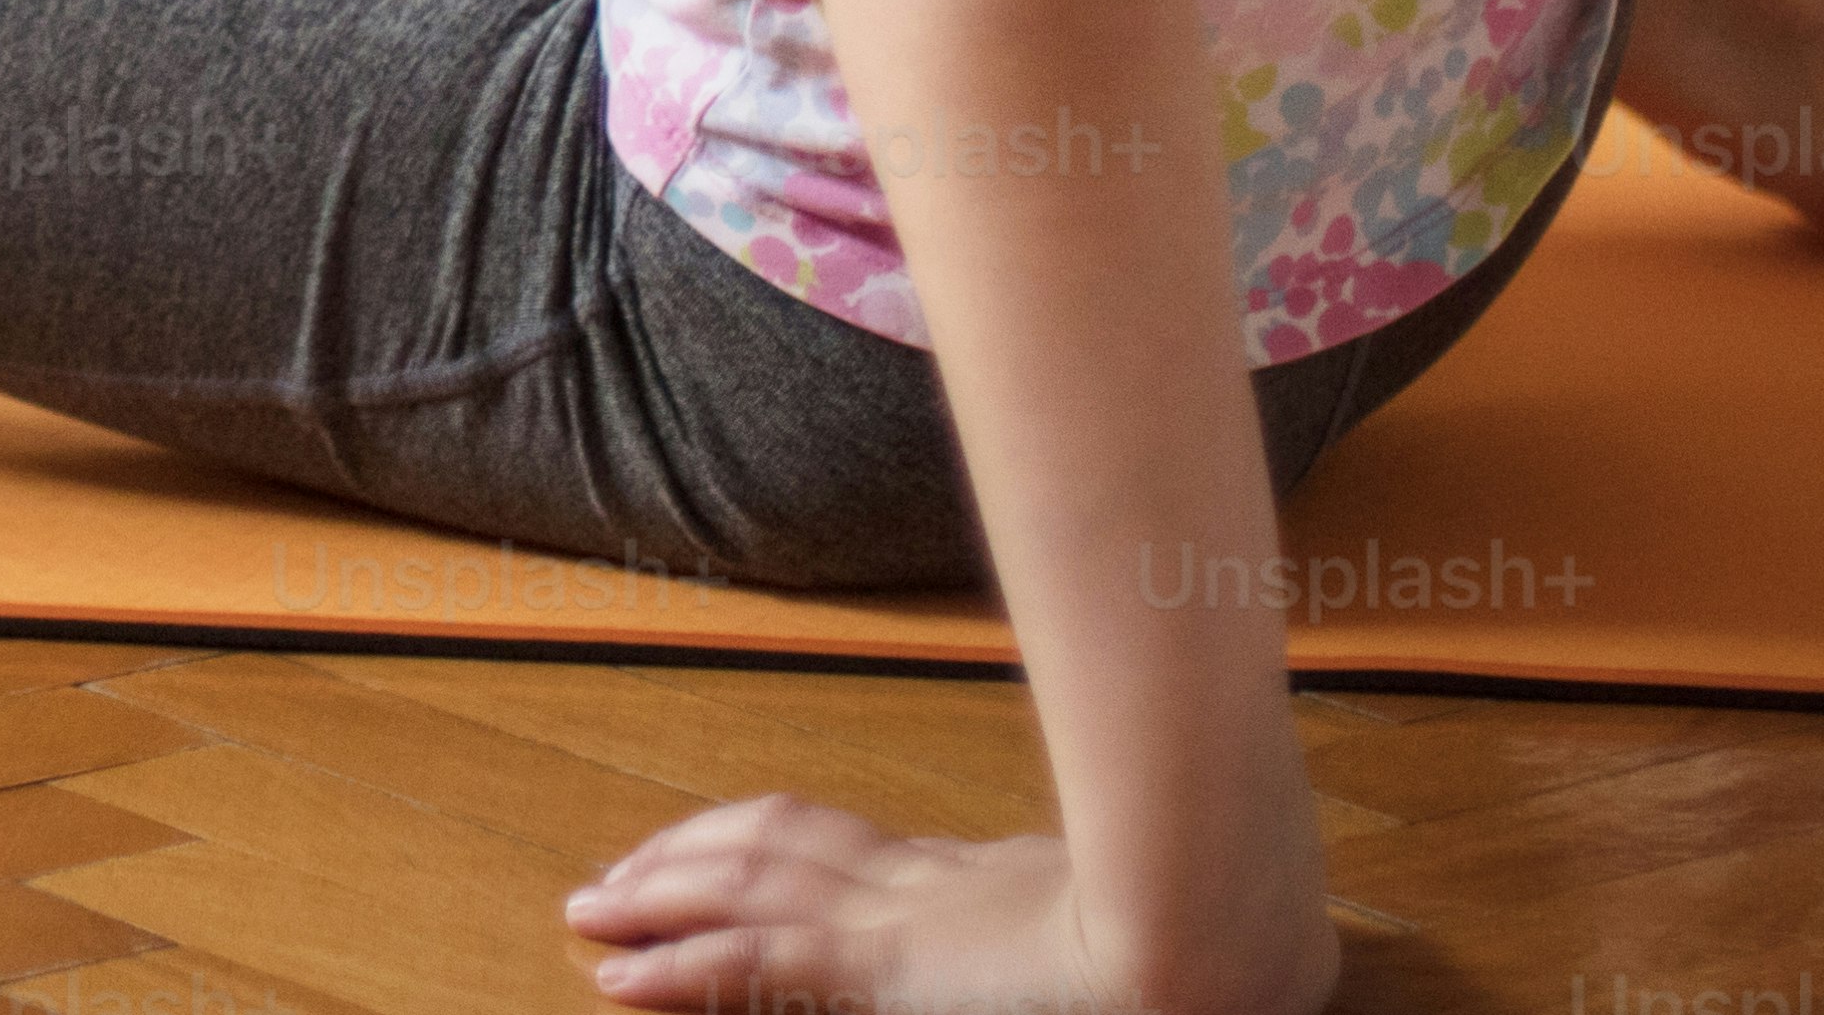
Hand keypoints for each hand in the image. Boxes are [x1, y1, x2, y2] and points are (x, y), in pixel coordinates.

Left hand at [573, 804, 1312, 1011]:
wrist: (1231, 929)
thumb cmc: (1230, 941)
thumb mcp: (1182, 944)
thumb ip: (1137, 941)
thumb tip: (1193, 952)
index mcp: (999, 883)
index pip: (857, 855)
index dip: (777, 849)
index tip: (726, 853)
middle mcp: (939, 890)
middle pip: (786, 851)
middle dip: (697, 859)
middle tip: (622, 874)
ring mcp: (910, 926)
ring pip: (752, 891)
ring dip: (663, 899)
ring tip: (592, 908)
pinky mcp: (895, 973)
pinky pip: (762, 968)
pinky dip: (683, 970)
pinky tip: (618, 975)